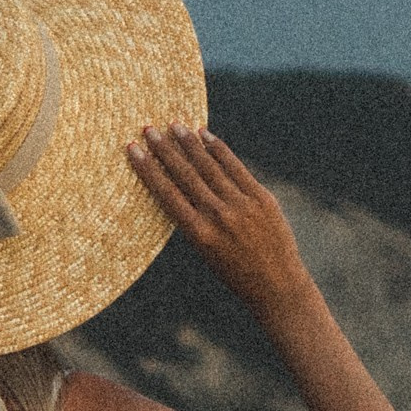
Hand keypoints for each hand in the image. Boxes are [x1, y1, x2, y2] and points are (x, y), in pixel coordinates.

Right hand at [127, 123, 311, 316]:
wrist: (277, 285)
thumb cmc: (236, 273)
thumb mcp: (206, 252)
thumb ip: (194, 220)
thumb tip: (180, 183)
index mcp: (198, 234)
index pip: (166, 193)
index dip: (147, 168)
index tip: (133, 149)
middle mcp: (218, 216)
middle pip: (185, 174)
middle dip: (164, 149)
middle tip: (148, 128)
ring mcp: (242, 204)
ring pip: (209, 166)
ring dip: (189, 143)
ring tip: (174, 124)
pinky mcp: (262, 197)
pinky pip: (235, 167)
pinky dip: (219, 149)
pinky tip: (205, 135)